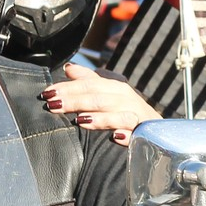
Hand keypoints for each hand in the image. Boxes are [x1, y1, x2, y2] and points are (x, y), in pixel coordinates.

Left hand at [42, 63, 158, 143]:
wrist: (158, 130)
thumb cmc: (127, 111)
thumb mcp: (108, 93)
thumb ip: (88, 81)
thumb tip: (68, 68)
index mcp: (115, 89)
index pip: (88, 85)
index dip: (68, 88)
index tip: (47, 93)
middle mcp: (125, 100)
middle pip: (98, 98)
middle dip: (75, 101)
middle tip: (54, 105)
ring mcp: (136, 117)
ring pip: (117, 114)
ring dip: (99, 117)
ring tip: (80, 120)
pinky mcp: (145, 135)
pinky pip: (136, 134)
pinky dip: (126, 134)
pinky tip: (115, 136)